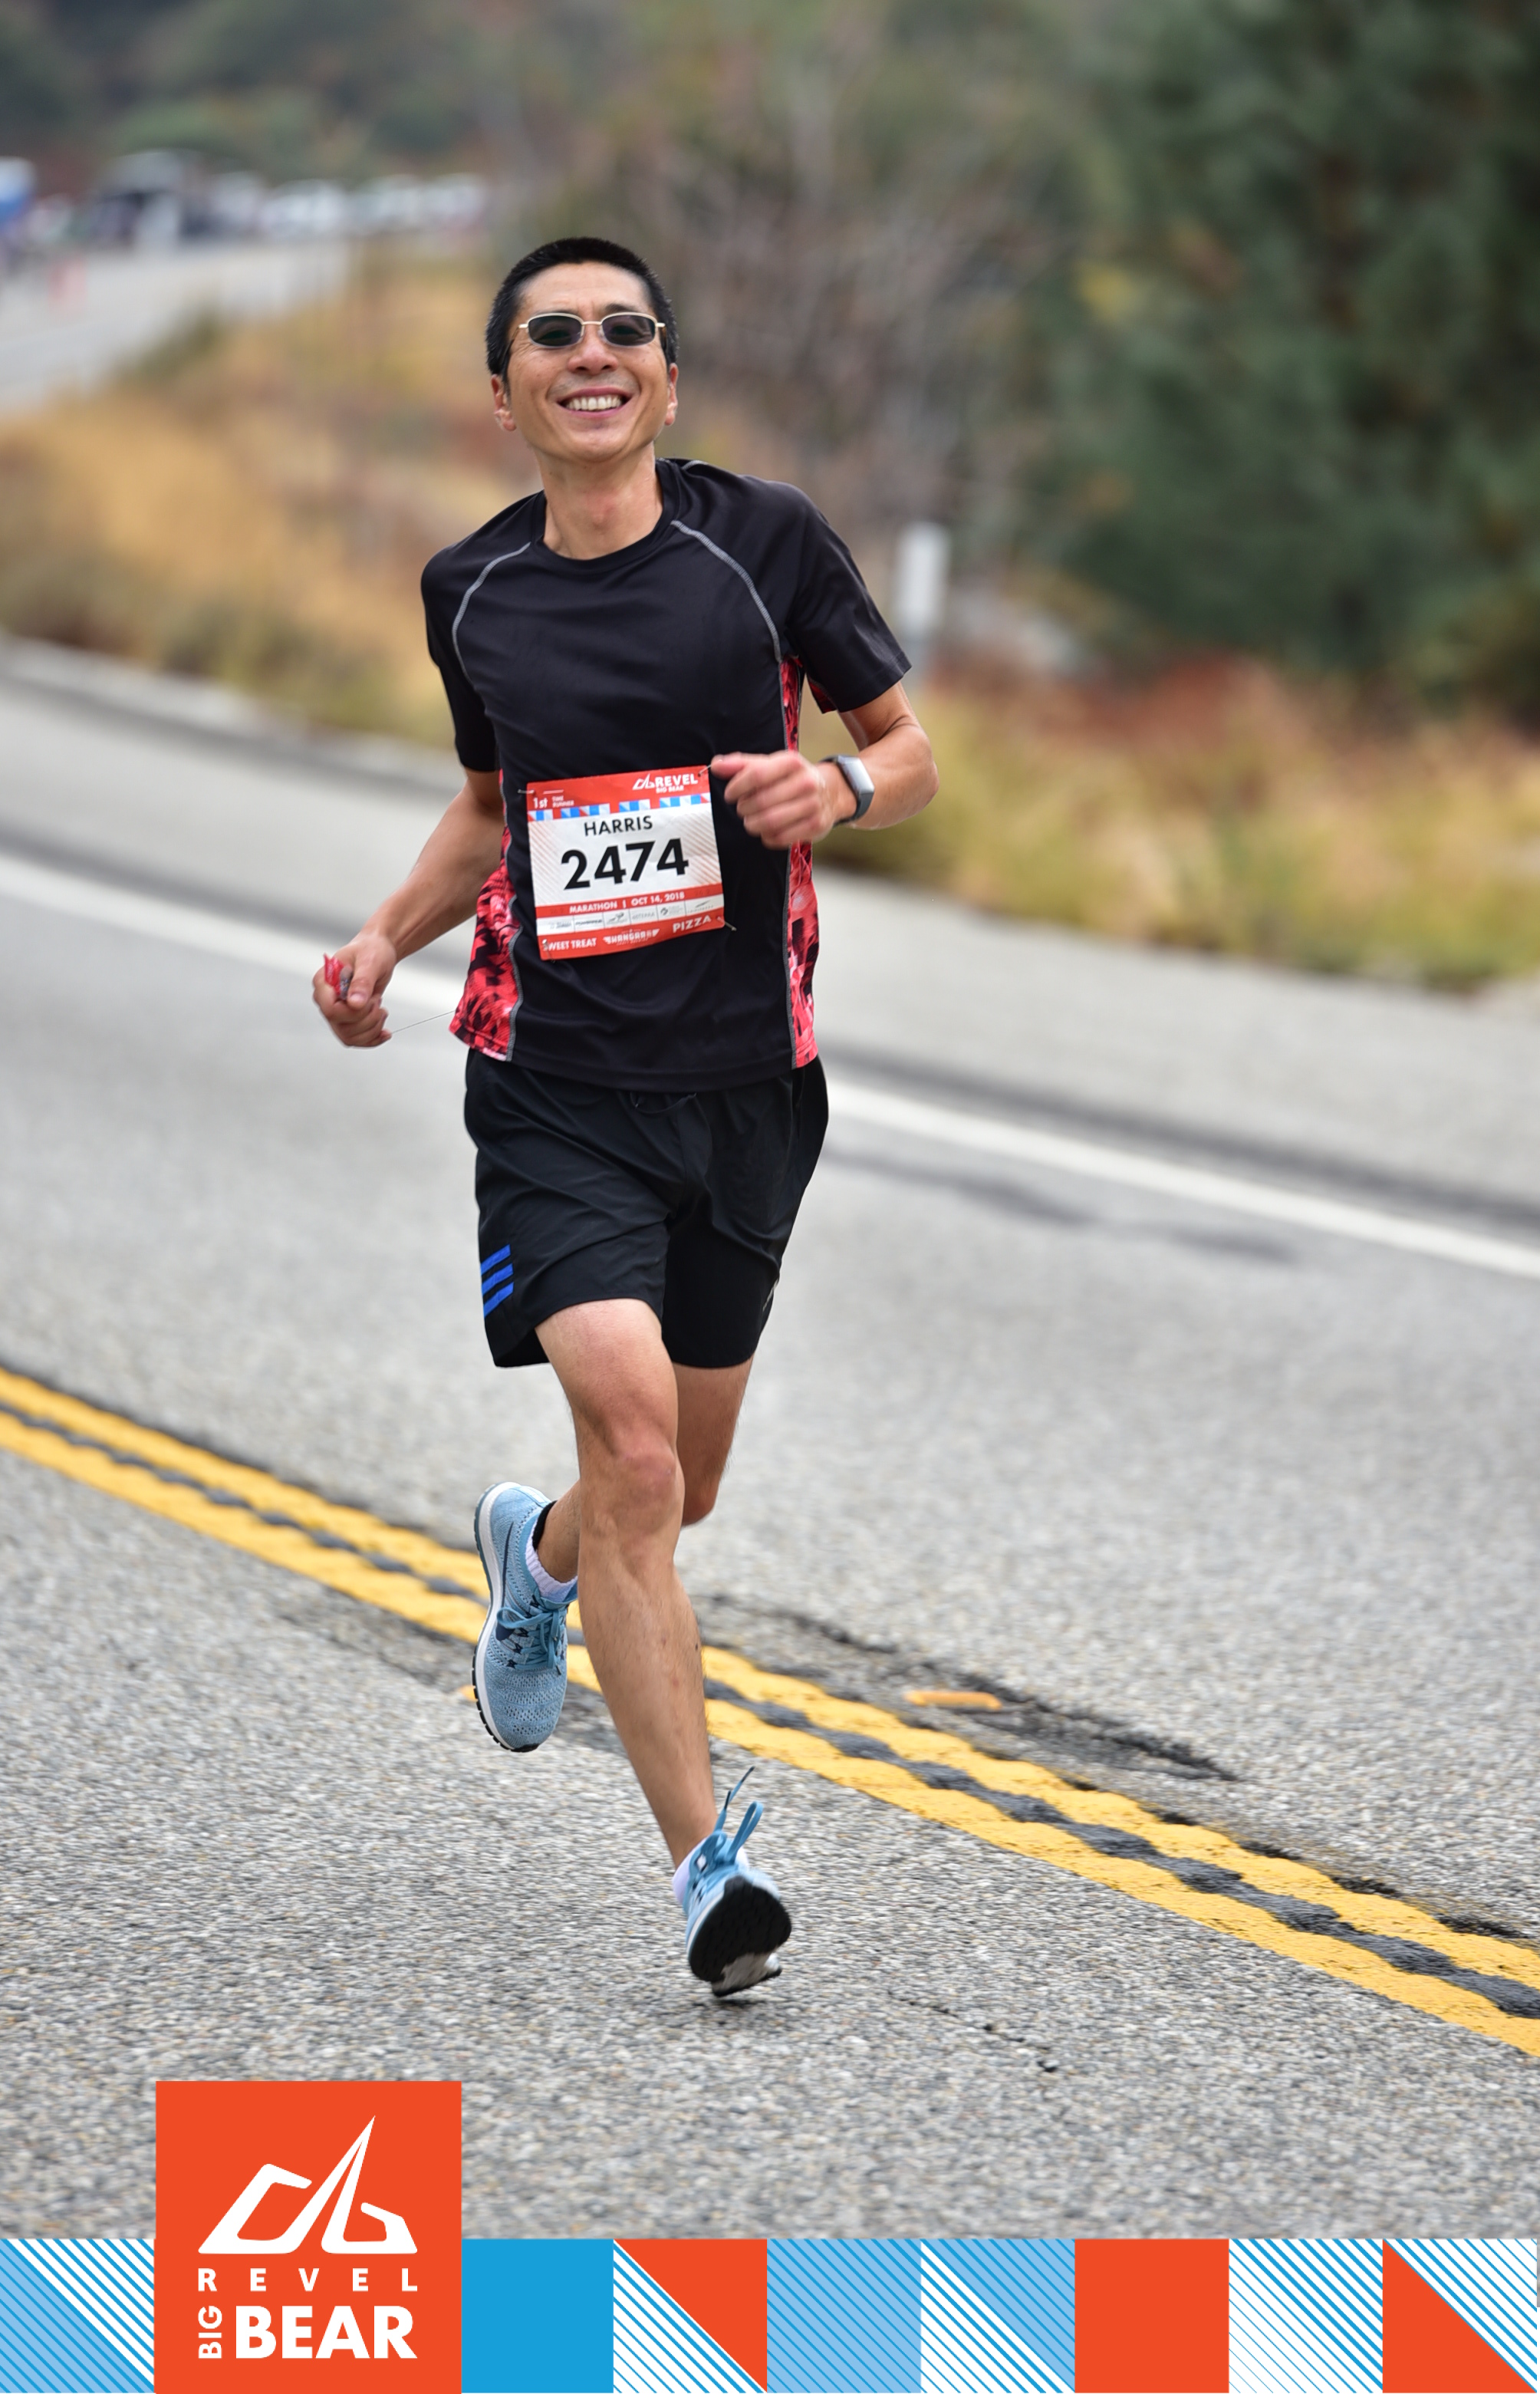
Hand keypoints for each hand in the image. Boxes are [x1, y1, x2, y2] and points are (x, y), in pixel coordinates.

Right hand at [312, 931, 398, 1046]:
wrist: (378, 952)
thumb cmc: (371, 951)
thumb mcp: (370, 962)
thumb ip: (362, 982)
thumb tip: (354, 1003)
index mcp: (323, 982)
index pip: (330, 1010)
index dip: (353, 1012)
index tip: (370, 999)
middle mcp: (325, 999)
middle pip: (342, 1027)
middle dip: (368, 1019)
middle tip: (377, 1000)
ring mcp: (336, 1011)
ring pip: (349, 1037)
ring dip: (372, 1028)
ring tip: (381, 1009)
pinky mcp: (347, 1020)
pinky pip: (356, 1040)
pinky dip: (373, 1039)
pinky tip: (385, 1032)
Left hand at [712, 748, 847, 849]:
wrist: (831, 791)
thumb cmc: (792, 777)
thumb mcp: (770, 764)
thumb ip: (742, 764)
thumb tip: (716, 765)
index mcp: (791, 762)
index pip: (756, 775)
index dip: (737, 787)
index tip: (730, 795)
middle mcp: (805, 782)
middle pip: (761, 801)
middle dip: (744, 808)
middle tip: (742, 808)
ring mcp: (812, 805)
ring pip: (769, 822)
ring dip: (752, 824)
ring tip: (751, 820)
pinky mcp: (815, 826)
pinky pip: (780, 837)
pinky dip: (766, 837)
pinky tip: (766, 830)